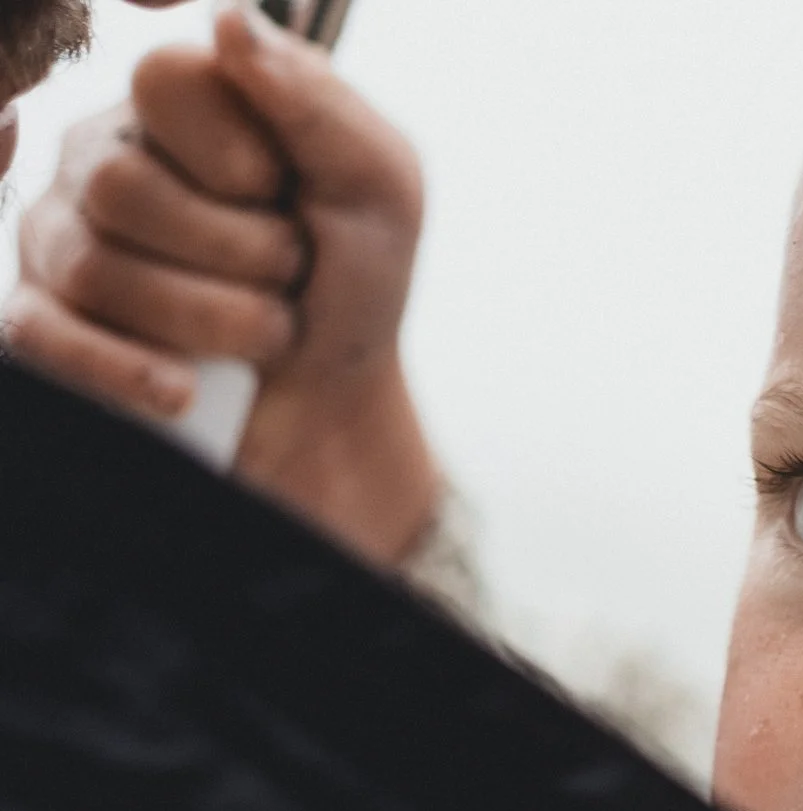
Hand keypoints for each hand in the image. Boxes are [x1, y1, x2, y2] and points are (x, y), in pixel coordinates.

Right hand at [4, 5, 437, 568]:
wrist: (335, 397)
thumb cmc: (354, 279)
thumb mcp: (378, 185)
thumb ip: (315, 103)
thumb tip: (228, 21)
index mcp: (178, 104)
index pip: (162, 79)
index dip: (239, 156)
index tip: (286, 194)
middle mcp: (102, 156)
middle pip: (121, 184)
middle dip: (242, 253)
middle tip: (288, 272)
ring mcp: (60, 237)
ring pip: (93, 267)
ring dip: (216, 320)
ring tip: (266, 328)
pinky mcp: (46, 322)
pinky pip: (40, 337)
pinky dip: (123, 370)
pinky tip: (182, 389)